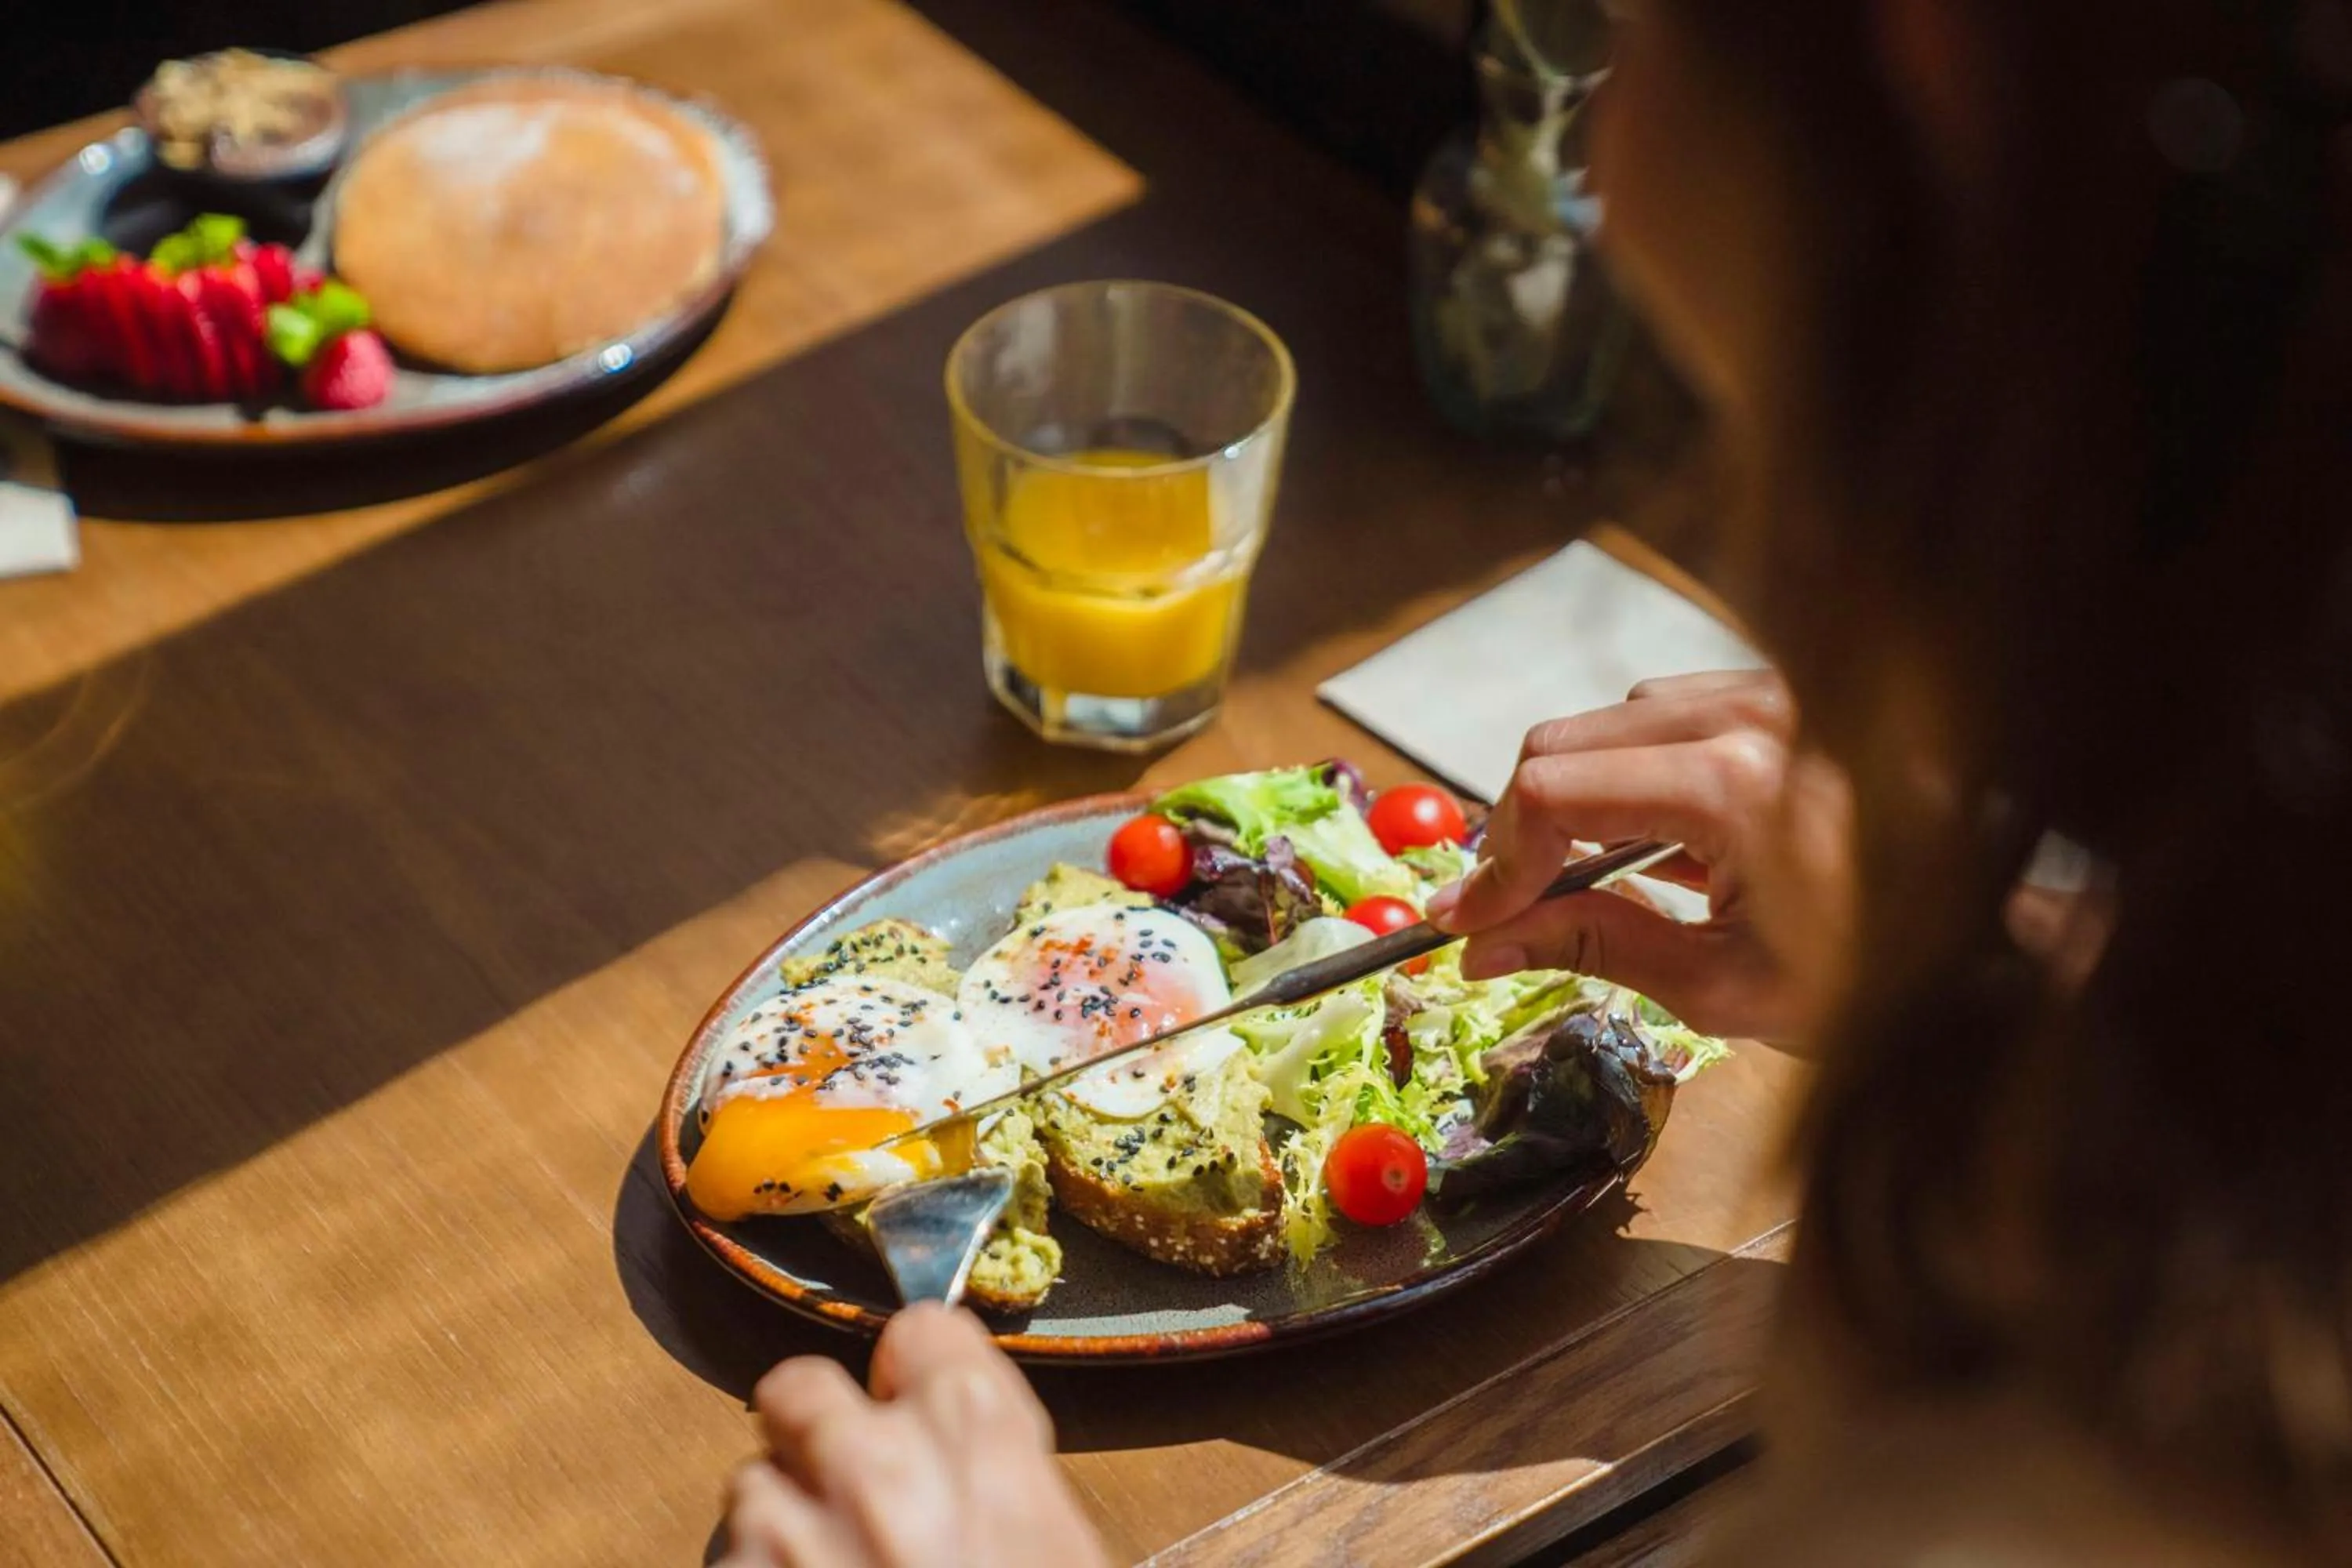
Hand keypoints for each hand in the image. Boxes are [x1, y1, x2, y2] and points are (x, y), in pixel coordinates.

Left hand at [720, 1304, 1106, 1567]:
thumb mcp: (1063, 1547)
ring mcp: (787, 1534)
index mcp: (974, 1436)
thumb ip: (1006, 1479)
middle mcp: (873, 1467)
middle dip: (814, 1428)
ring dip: (780, 1522)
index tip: (917, 1395)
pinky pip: (725, 1559)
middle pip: (800, 1389)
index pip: (924, 1332)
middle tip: (843, 1483)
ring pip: (750, 1486)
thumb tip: (974, 1466)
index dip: (920, 1370)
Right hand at [1425, 671, 1848, 1043]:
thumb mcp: (1719, 986)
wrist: (1994, 951)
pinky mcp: (1786, 701)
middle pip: (1563, 741)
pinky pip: (1670, 718)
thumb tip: (1481, 944)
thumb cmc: (1878, 981)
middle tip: (1507, 907)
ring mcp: (1773, 697)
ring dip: (1575, 798)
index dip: (1494, 859)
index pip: (1552, 788)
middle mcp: (1751, 717)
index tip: (1469, 921)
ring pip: (1610, 723)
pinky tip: (1652, 843)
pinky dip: (1633, 773)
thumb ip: (1590, 946)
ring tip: (1583, 881)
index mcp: (1736, 786)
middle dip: (1519, 828)